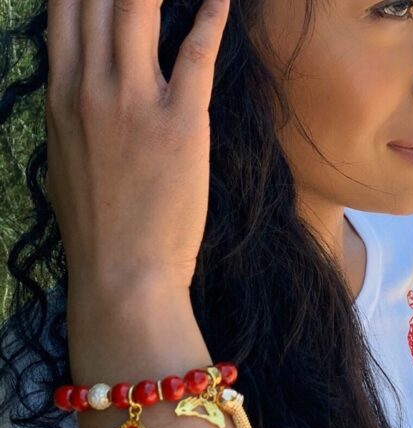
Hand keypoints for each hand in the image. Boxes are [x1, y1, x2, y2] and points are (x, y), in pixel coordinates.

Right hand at [45, 0, 229, 291]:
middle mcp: (89, 88)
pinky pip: (196, 52)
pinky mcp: (181, 123)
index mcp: (60, 98)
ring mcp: (134, 102)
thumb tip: (84, 89)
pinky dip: (211, 16)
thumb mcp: (68, 164)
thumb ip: (73, 118)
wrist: (123, 274)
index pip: (64, 9)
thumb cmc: (98, 229)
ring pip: (138, 6)